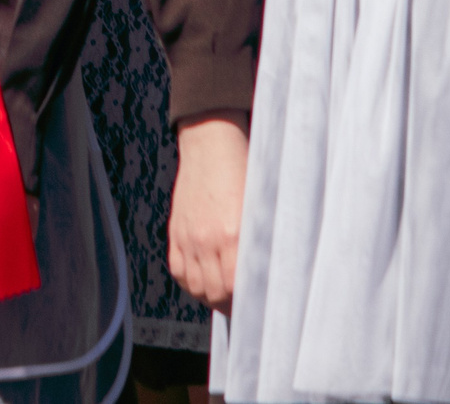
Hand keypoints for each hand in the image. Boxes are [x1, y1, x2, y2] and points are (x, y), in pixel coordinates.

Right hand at [169, 113, 248, 312]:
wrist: (211, 142)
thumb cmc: (245, 170)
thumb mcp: (262, 207)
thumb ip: (264, 242)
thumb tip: (273, 275)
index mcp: (234, 234)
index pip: (238, 288)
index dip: (250, 303)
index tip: (262, 306)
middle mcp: (208, 240)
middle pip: (216, 293)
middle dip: (232, 305)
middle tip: (247, 305)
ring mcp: (188, 237)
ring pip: (196, 287)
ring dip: (212, 296)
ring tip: (227, 295)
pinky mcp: (176, 232)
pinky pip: (179, 271)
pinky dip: (192, 282)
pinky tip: (206, 280)